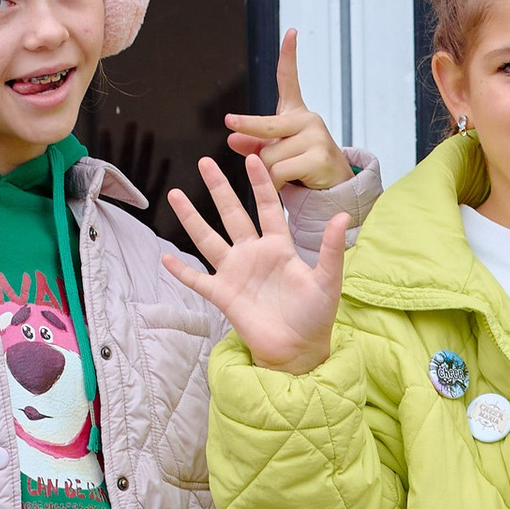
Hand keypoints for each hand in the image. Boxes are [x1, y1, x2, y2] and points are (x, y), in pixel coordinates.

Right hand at [169, 150, 350, 372]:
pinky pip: (198, 280)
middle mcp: (254, 255)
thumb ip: (331, 249)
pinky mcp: (223, 295)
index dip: (260, 183)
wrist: (298, 350)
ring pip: (208, 239)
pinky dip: (182, 271)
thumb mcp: (327, 280)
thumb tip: (343, 216)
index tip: (252, 158)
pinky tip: (166, 257)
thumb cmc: (316, 316)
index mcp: (279, 247)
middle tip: (205, 162)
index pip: (267, 207)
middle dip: (219, 188)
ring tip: (175, 194)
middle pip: (232, 214)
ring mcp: (235, 274)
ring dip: (192, 218)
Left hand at [224, 28, 347, 196]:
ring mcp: (316, 137)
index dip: (289, 55)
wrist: (334, 186)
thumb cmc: (301, 165)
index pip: (290, 80)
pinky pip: (280, 172)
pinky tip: (287, 188)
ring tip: (284, 178)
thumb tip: (231, 140)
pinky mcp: (319, 157)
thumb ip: (253, 143)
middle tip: (230, 121)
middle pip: (266, 124)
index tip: (291, 31)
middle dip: (247, 127)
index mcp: (296, 114)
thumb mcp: (275, 150)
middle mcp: (308, 119)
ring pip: (269, 157)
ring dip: (267, 173)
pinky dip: (275, 185)